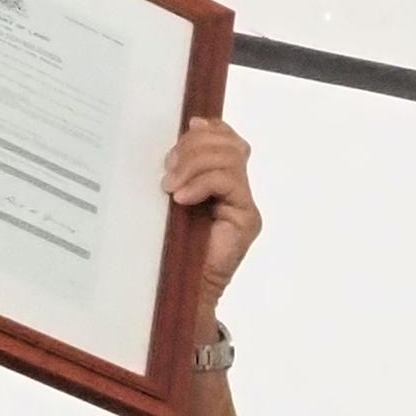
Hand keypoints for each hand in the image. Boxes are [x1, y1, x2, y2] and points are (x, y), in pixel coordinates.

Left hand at [166, 116, 261, 306]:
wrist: (184, 288)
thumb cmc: (172, 247)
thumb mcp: (170, 199)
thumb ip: (179, 171)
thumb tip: (182, 137)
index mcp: (220, 180)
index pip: (227, 139)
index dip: (211, 127)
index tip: (187, 126)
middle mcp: (237, 190)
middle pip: (230, 144)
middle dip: (195, 146)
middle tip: (168, 168)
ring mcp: (244, 204)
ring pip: (230, 157)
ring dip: (195, 164)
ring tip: (171, 186)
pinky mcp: (247, 218)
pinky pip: (229, 182)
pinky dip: (202, 183)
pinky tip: (182, 199)